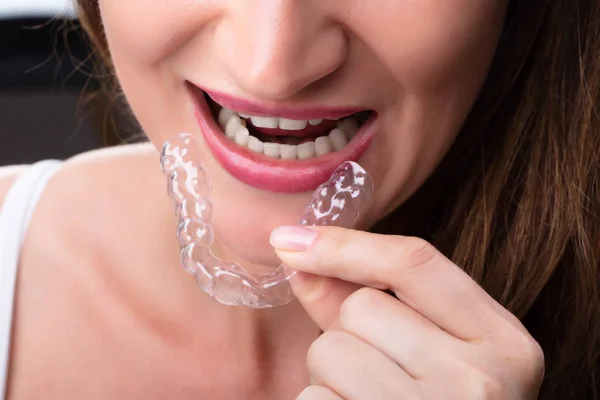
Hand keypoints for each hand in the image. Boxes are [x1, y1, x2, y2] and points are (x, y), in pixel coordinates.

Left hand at [270, 226, 544, 399]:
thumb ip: (374, 303)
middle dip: (349, 332)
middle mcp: (480, 381)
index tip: (290, 241)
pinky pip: (314, 399)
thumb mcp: (440, 354)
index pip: (413, 263)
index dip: (344, 245)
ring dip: (330, 375)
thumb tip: (299, 253)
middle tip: (381, 373)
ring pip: (330, 352)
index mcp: (504, 342)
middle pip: (360, 308)